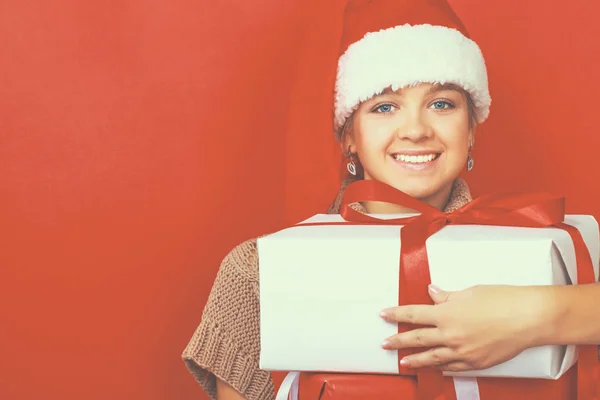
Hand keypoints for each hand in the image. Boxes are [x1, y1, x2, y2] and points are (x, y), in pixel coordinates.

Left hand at [379, 284, 554, 371]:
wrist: (529, 318)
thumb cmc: (503, 300)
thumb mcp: (469, 292)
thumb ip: (446, 296)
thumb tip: (432, 292)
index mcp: (446, 314)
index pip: (413, 314)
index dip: (395, 314)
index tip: (384, 315)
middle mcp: (451, 335)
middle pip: (416, 339)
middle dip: (398, 341)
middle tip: (385, 344)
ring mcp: (462, 352)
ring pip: (431, 358)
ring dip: (415, 360)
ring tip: (405, 362)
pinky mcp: (475, 363)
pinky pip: (452, 367)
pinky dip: (441, 367)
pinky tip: (436, 368)